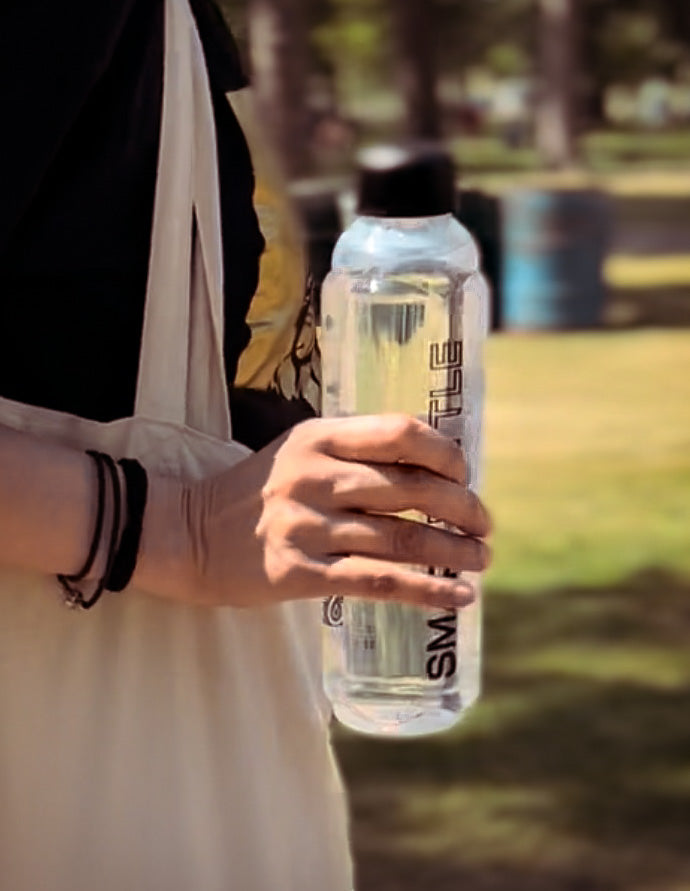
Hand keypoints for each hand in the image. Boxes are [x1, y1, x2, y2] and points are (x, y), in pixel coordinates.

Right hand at [139, 415, 490, 608]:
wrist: (187, 534)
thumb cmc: (256, 492)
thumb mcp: (300, 451)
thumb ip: (354, 453)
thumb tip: (433, 472)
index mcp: (318, 437)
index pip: (399, 433)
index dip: (444, 455)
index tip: (464, 476)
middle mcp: (314, 476)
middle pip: (410, 488)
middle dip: (461, 508)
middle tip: (485, 525)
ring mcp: (305, 526)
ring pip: (400, 538)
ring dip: (454, 551)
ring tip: (483, 560)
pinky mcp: (298, 573)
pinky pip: (377, 581)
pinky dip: (426, 590)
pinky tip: (457, 596)